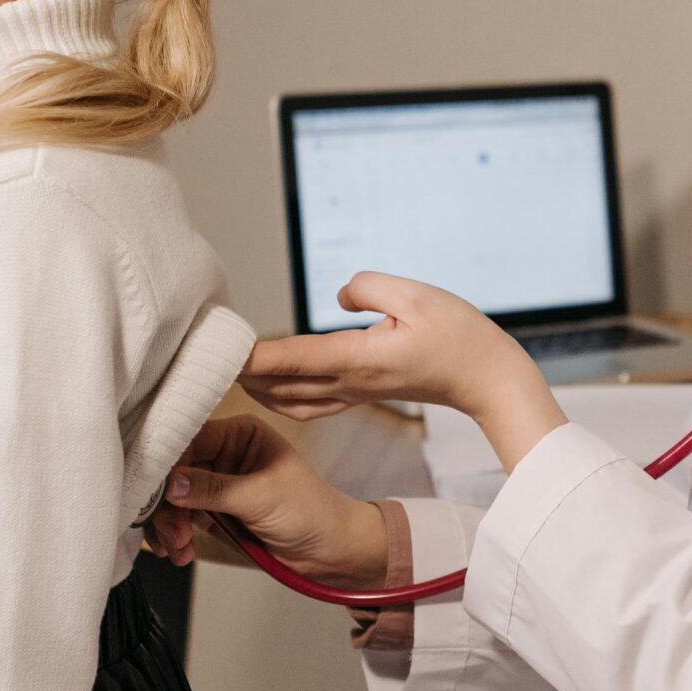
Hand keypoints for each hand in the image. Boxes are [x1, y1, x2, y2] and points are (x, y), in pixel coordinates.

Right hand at [145, 414, 388, 589]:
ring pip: (170, 497)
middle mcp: (224, 454)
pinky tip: (182, 553)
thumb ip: (214, 489)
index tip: (149, 486)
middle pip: (173, 469)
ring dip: (168, 524)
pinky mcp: (211, 512)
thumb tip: (171, 483)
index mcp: (240, 434)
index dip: (165, 461)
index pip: (189, 437)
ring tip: (179, 547)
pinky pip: (178, 519)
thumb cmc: (311, 512)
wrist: (329, 551)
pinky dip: (174, 536)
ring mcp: (215, 484)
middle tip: (172, 530)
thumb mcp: (262, 497)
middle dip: (165, 503)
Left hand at [242, 274, 565, 466]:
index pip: (290, 358)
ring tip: (227, 374)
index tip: (216, 353)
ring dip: (256, 389)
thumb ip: (369, 287)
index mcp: (358, 358)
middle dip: (241, 376)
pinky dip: (281, 397)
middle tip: (205, 361)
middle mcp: (350, 381)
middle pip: (278, 385)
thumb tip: (339, 295)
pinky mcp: (364, 393)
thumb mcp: (417, 295)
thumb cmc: (459, 335)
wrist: (486, 378)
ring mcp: (356, 392)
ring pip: (290, 399)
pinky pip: (310, 402)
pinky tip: (269, 388)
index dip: (249, 356)